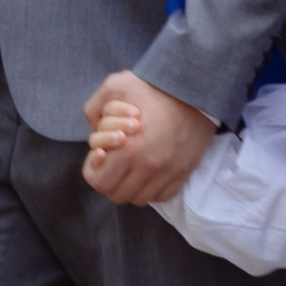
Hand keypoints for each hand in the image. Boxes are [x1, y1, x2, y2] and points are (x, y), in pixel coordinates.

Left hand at [79, 71, 216, 204]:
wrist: (194, 90)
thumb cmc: (153, 88)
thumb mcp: (115, 86)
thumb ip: (94, 108)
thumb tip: (91, 129)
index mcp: (129, 148)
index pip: (98, 182)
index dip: (93, 171)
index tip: (102, 155)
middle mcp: (148, 166)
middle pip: (116, 194)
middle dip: (110, 180)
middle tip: (114, 163)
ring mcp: (167, 173)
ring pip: (138, 199)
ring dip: (130, 186)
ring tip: (131, 167)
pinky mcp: (182, 174)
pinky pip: (160, 196)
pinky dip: (151, 189)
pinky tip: (149, 172)